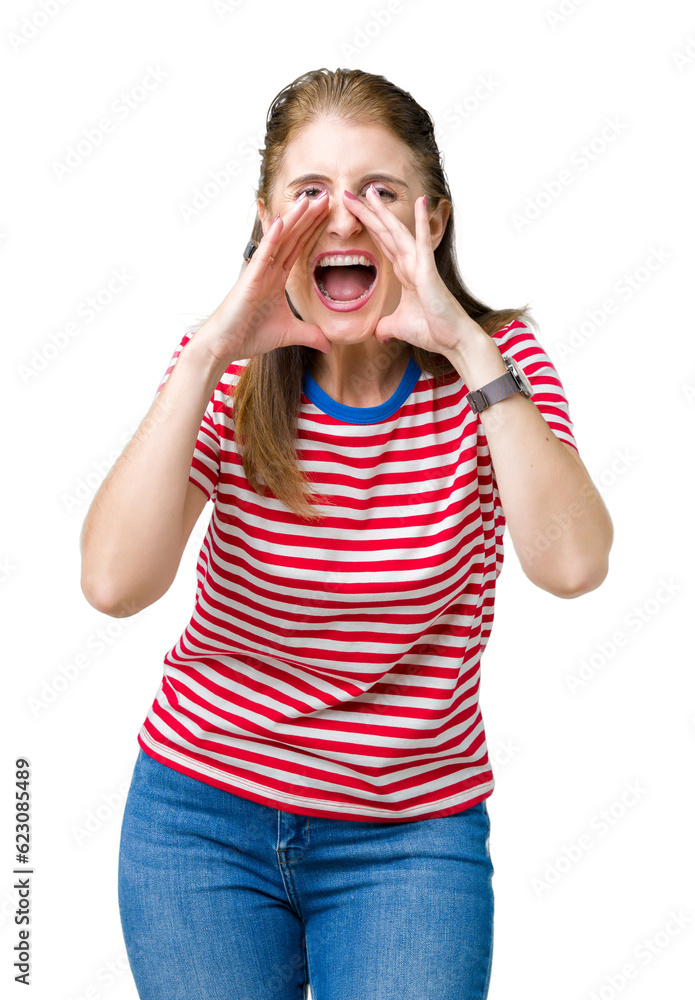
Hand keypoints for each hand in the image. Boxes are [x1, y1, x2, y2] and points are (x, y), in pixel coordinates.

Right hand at [200, 191, 332, 362]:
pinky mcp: (250, 279)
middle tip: (327, 197)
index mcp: (277, 278)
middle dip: (309, 218)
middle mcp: (268, 270)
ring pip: (280, 240)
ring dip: (295, 219)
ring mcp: (259, 272)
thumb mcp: (290, 334)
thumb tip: (330, 345)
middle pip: (293, 238)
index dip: (313, 231)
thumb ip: (311, 335)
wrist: (225, 345)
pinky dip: (273, 237)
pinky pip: (264, 254)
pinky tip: (284, 220)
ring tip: (310, 200)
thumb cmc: (249, 335)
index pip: (299, 248)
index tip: (329, 214)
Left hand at [343, 185, 477, 355]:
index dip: (367, 226)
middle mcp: (412, 264)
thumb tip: (377, 332)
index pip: (382, 243)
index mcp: (405, 273)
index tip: (352, 211)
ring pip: (398, 233)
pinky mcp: (429, 272)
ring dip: (384, 212)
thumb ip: (386, 326)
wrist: (452, 340)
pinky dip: (421, 223)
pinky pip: (423, 244)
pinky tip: (420, 201)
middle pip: (385, 233)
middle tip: (348, 194)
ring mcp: (420, 265)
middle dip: (367, 214)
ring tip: (370, 192)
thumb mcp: (398, 327)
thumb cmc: (432, 331)